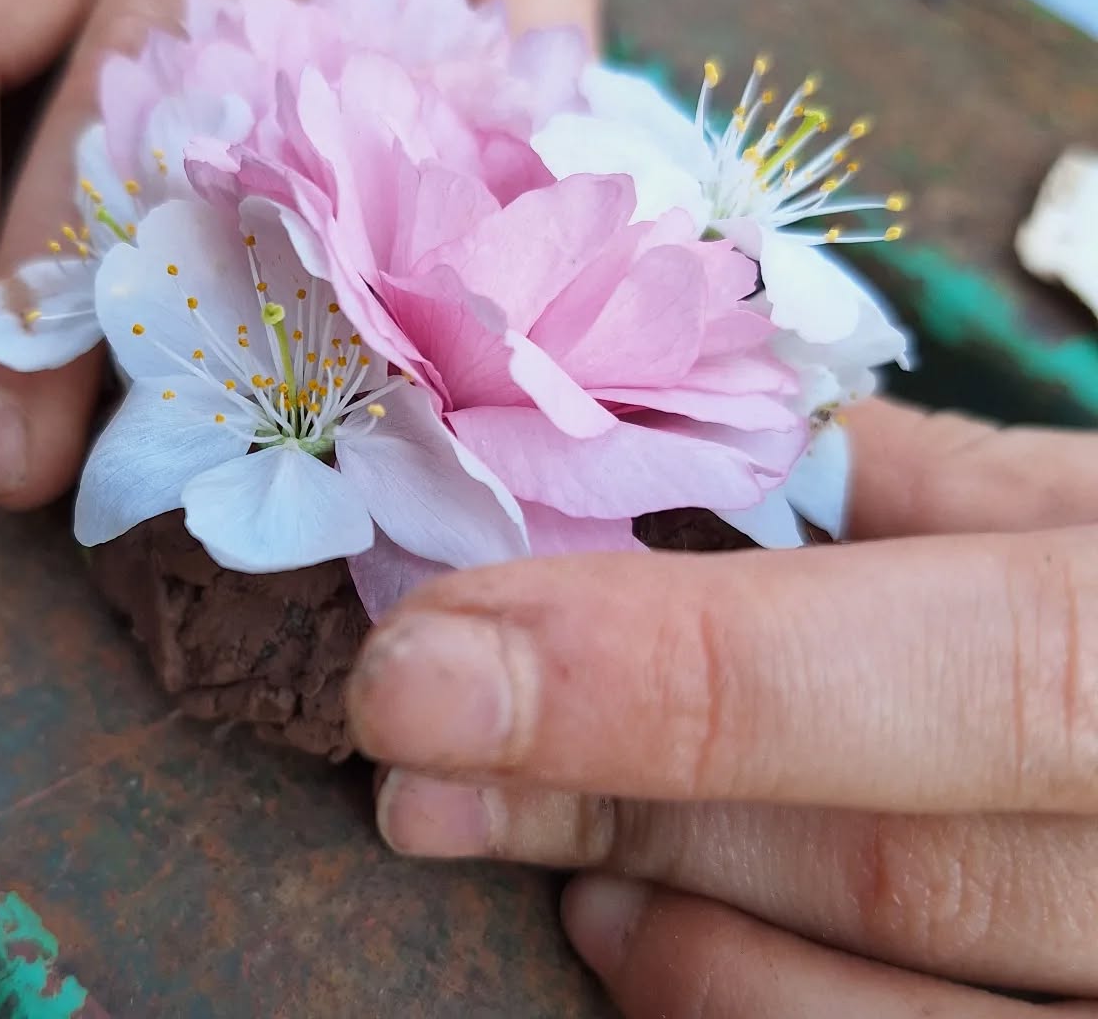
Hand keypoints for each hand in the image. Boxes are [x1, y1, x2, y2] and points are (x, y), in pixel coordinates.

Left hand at [346, 398, 1097, 1015]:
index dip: (672, 668)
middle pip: (898, 856)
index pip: (958, 667)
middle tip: (416, 744)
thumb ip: (988, 492)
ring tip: (535, 845)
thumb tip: (777, 451)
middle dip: (613, 791)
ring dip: (678, 928)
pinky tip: (653, 953)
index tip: (426, 663)